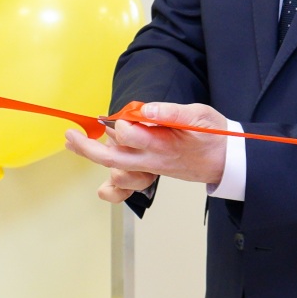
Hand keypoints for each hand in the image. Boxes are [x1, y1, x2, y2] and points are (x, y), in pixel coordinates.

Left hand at [64, 100, 230, 201]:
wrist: (226, 160)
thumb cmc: (214, 136)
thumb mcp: (200, 116)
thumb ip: (172, 112)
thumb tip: (146, 109)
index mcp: (164, 145)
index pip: (131, 135)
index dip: (121, 123)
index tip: (122, 114)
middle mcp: (153, 161)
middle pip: (113, 159)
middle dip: (87, 148)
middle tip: (70, 135)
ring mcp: (150, 168)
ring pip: (116, 171)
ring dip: (95, 158)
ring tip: (77, 142)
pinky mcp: (151, 172)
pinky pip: (127, 187)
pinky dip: (113, 188)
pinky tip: (102, 185)